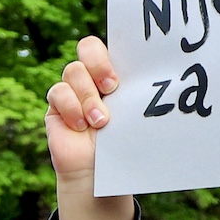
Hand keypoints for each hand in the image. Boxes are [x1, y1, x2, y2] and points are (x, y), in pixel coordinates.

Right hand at [44, 36, 136, 219]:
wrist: (97, 174)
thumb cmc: (121, 145)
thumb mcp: (132, 118)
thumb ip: (136, 97)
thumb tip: (163, 82)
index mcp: (114, 74)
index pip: (112, 45)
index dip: (112, 52)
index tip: (122, 76)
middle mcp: (92, 77)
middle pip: (87, 46)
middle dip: (99, 63)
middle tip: (112, 87)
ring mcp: (73, 89)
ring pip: (73, 71)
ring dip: (87, 97)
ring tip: (100, 122)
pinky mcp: (56, 105)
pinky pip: (58, 92)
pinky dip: (71, 108)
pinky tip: (81, 126)